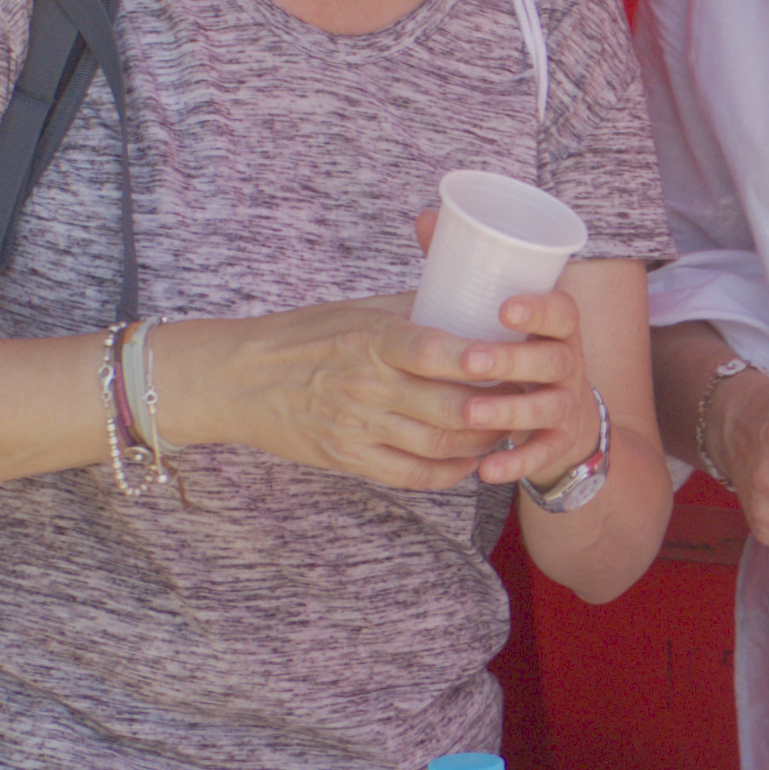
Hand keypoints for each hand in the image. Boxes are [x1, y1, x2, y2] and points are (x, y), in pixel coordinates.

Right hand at [175, 296, 556, 492]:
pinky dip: (449, 473)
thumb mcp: (359, 308)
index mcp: (373, 340)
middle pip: (454, 407)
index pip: (439, 352)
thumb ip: (416, 306)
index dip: (484, 360)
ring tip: (508, 427)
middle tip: (530, 397)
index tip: (519, 356)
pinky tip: (471, 461)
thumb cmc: (305, 334)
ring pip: (442, 445)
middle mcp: (369, 387)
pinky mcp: (349, 459)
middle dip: (501, 406)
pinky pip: (412, 475)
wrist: (238, 379)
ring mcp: (359, 427)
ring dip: (484, 441)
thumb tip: (472, 294)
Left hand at [400, 207, 601, 489]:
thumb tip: (427, 216)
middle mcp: (569, 363)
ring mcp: (568, 403)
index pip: (563, 310)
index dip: (538, 308)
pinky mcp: (560, 442)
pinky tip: (486, 471)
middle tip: (472, 362)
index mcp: (557, 327)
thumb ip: (466, 270)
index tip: (503, 308)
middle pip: (553, 358)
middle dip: (513, 360)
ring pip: (547, 406)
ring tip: (471, 415)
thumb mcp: (503, 314)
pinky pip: (542, 453)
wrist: (566, 418)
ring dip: (510, 410)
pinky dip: (516, 463)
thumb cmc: (518, 352)